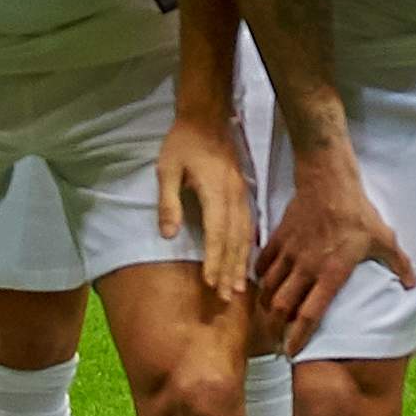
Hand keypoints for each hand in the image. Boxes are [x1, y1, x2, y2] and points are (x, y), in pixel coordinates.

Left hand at [154, 107, 252, 302]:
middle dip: (230, 270)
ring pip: (245, 235)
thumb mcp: (167, 169)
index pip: (217, 234)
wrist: (206, 118)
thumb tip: (167, 236)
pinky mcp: (242, 193)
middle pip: (234, 240)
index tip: (211, 284)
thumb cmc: (182, 143)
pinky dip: (247, 247)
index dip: (215, 261)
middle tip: (227, 297)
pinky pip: (249, 226)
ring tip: (238, 287)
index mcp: (216, 192)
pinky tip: (245, 261)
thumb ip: (168, 203)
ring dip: (241, 262)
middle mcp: (234, 197)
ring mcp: (241, 195)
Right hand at [254, 147, 414, 351]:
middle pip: (282, 307)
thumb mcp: (384, 239)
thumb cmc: (357, 212)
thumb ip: (399, 264)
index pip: (311, 314)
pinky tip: (263, 283)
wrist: (328, 181)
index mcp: (331, 274)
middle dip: (277, 328)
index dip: (300, 337)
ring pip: (269, 289)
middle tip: (278, 339)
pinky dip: (260, 277)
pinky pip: (263, 264)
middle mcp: (306, 268)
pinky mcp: (279, 238)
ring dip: (267, 306)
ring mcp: (290, 253)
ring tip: (269, 316)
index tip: (293, 352)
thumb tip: (413, 284)